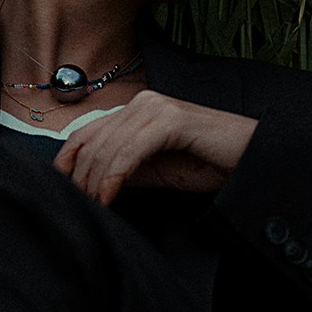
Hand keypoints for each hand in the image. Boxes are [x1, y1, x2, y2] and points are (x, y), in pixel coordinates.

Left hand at [53, 91, 256, 207]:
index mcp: (135, 109)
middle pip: (91, 141)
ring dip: (94, 183)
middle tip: (78, 210)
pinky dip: (114, 177)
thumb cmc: (206, 165)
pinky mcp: (171, 119)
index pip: (84, 133)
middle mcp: (141, 101)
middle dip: (78, 179)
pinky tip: (110, 198)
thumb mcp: (155, 171)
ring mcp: (156, 107)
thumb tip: (87, 185)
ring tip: (93, 209)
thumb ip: (123, 170)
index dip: (65, 164)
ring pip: (107, 147)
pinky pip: (130, 150)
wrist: (251, 159)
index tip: (60, 195)